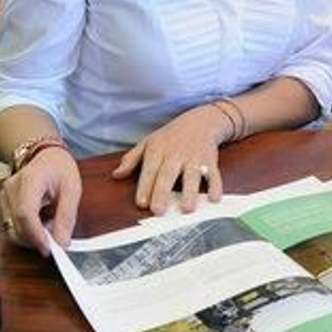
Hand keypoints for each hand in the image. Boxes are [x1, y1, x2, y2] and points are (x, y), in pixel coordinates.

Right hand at [0, 147, 80, 254]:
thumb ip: (66, 217)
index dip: (36, 235)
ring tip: (50, 228)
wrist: (46, 155)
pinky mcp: (3, 203)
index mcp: (30, 180)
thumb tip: (62, 243)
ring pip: (12, 228)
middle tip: (56, 239)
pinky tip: (41, 224)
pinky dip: (27, 231)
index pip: (26, 213)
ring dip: (31, 237)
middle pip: (17, 225)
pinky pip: (12, 225)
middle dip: (36, 239)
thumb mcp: (72, 189)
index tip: (50, 249)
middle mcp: (11, 188)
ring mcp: (4, 196)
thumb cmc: (59, 168)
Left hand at [111, 106, 226, 214]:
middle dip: (163, 192)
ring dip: (190, 191)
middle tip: (158, 211)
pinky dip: (215, 186)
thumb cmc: (172, 135)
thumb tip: (116, 175)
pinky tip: (214, 198)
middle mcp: (176, 154)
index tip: (141, 203)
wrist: (201, 120)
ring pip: (192, 175)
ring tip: (187, 208)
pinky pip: (214, 174)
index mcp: (158, 150)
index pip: (149, 170)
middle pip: (168, 174)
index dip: (145, 186)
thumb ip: (132, 159)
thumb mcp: (148, 142)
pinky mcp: (210, 160)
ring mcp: (194, 157)